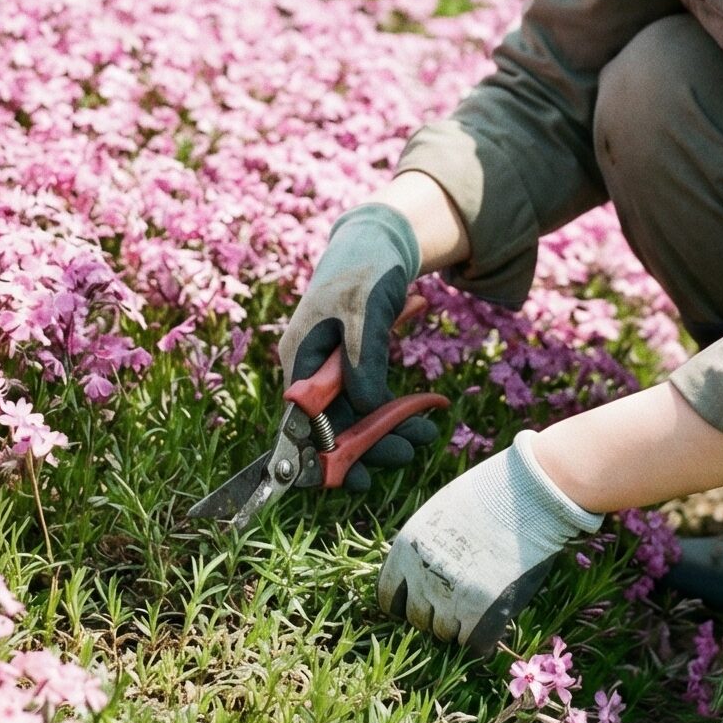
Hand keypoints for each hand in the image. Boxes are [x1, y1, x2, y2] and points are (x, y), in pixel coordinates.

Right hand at [279, 205, 440, 484]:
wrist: (378, 243)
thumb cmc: (365, 271)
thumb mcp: (364, 311)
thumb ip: (363, 359)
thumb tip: (366, 408)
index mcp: (300, 357)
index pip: (303, 421)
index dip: (325, 454)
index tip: (355, 479)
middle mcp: (311, 370)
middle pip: (331, 425)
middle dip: (367, 445)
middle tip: (405, 455)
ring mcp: (333, 371)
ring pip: (355, 418)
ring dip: (386, 432)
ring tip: (423, 437)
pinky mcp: (354, 369)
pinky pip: (370, 403)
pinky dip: (394, 413)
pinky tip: (421, 420)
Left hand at [376, 430, 601, 652]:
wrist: (527, 495)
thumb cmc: (488, 495)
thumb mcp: (438, 514)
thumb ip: (424, 548)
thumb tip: (420, 573)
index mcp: (405, 552)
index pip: (389, 600)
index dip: (408, 602)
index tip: (426, 599)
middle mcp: (422, 579)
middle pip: (418, 621)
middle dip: (436, 614)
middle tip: (460, 600)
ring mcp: (452, 600)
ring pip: (445, 635)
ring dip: (460, 626)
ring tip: (481, 604)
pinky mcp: (485, 614)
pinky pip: (475, 646)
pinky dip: (483, 640)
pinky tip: (494, 623)